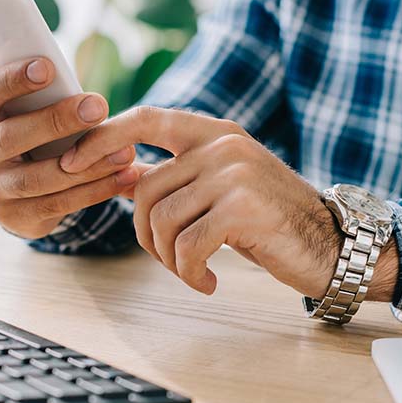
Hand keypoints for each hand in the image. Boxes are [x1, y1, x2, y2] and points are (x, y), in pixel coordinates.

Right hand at [0, 57, 149, 238]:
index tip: (47, 68)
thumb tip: (85, 93)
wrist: (13, 193)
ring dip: (86, 164)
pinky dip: (94, 190)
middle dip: (56, 121)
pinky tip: (122, 176)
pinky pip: (58, 203)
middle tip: (98, 106)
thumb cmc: (28, 133)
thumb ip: (42, 98)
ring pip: (38, 178)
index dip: (11, 81)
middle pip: (11, 138)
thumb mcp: (23, 112)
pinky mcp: (15, 217)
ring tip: (124, 151)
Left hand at [60, 107, 397, 299]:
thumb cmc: (271, 219)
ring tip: (193, 273)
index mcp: (214, 132)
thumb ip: (175, 176)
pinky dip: (190, 273)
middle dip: (145, 235)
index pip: (145, 119)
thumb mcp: (220, 187)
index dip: (101, 139)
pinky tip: (209, 283)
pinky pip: (188, 246)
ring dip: (169, 259)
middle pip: (145, 190)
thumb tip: (119, 175)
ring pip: (162, 221)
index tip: (70, 165)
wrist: (332, 244)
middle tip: (170, 260)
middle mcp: (222, 144)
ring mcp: (233, 173)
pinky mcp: (242, 208)